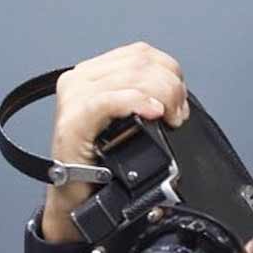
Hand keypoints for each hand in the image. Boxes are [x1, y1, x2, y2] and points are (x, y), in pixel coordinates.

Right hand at [42, 41, 188, 241]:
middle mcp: (80, 80)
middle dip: (171, 87)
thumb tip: (176, 93)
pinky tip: (154, 114)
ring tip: (170, 119)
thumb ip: (143, 96)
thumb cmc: (103, 162)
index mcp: (93, 73)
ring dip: (162, 96)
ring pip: (131, 77)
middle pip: (140, 63)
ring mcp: (74, 98)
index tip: (180, 101)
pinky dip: (136, 102)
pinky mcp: (73, 121)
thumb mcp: (126, 120)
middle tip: (179, 115)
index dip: (169, 71)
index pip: (141, 53)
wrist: (78, 199)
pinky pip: (109, 100)